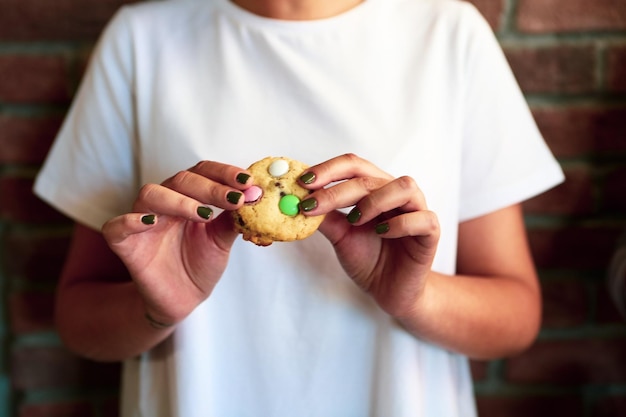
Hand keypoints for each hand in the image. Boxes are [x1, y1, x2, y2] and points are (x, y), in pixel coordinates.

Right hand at [101, 161, 251, 325]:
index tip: (248, 181)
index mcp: (189, 195)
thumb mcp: (222, 240)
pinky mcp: (124, 243)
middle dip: (211, 188)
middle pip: (181, 180)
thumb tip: (257, 197)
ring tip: (204, 214)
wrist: (183, 298)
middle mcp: (165, 202)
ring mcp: (142, 220)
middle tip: (236, 199)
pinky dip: (131, 221)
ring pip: (151, 194)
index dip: (224, 173)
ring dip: (179, 200)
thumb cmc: (200, 263)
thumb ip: (234, 218)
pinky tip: (151, 222)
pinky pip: (117, 226)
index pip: (203, 171)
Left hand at [299, 154, 439, 317]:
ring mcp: (417, 210)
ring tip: (355, 220)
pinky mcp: (431, 232)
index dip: (328, 169)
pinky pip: (422, 218)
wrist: (389, 291)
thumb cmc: (368, 259)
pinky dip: (399, 223)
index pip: (353, 165)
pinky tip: (381, 233)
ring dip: (374, 200)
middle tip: (312, 205)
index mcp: (375, 188)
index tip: (303, 182)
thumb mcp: (340, 236)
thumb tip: (296, 200)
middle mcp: (396, 193)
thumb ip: (325, 217)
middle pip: (369, 176)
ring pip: (403, 186)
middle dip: (337, 190)